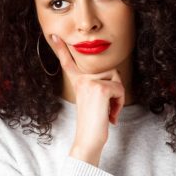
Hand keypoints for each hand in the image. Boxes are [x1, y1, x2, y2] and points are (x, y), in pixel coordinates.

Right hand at [44, 33, 124, 166]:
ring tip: (108, 111)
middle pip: (111, 72)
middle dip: (116, 89)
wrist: (89, 140)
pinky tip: (110, 115)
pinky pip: (120, 89)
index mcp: (78, 82)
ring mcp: (90, 83)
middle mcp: (81, 80)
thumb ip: (100, 87)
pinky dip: (120, 103)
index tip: (54, 35)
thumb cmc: (95, 123)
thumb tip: (114, 75)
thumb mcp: (96, 102)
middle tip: (108, 107)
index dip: (61, 49)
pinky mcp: (100, 89)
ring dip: (118, 98)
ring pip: (117, 81)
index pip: (69, 63)